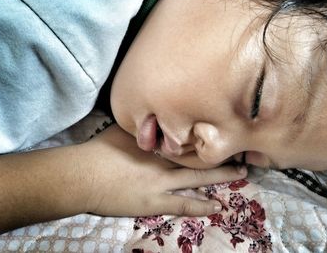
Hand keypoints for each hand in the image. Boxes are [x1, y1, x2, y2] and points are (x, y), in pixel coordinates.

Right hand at [81, 124, 246, 216]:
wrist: (82, 175)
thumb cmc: (98, 151)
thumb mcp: (121, 130)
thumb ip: (141, 127)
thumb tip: (154, 119)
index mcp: (155, 141)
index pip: (187, 137)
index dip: (208, 136)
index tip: (225, 131)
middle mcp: (163, 159)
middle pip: (199, 155)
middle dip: (222, 153)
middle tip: (244, 150)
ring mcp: (161, 181)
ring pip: (197, 177)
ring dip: (221, 175)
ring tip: (241, 173)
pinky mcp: (154, 202)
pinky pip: (183, 203)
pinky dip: (201, 205)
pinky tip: (218, 206)